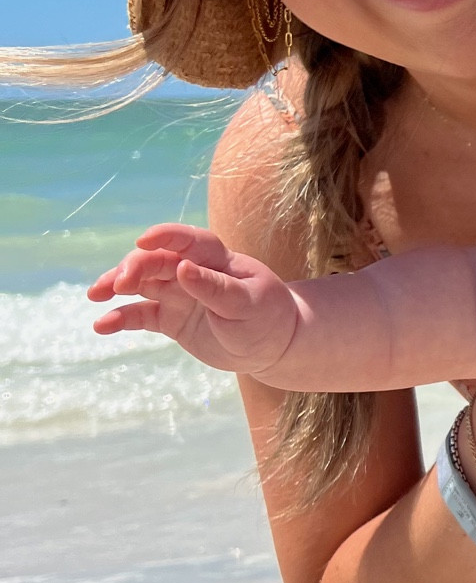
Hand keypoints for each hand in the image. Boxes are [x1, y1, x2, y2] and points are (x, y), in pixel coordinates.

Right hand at [88, 224, 299, 375]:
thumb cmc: (268, 317)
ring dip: (117, 285)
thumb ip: (216, 287)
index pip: (189, 240)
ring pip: (141, 283)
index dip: (166, 236)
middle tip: (119, 283)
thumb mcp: (249, 303)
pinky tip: (101, 325)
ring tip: (95, 295)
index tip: (144, 241)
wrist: (272, 345)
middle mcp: (192, 271)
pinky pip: (140, 315)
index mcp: (217, 260)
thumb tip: (183, 268)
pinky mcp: (170, 318)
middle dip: (134, 267)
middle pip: (156, 261)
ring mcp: (178, 294)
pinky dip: (120, 318)